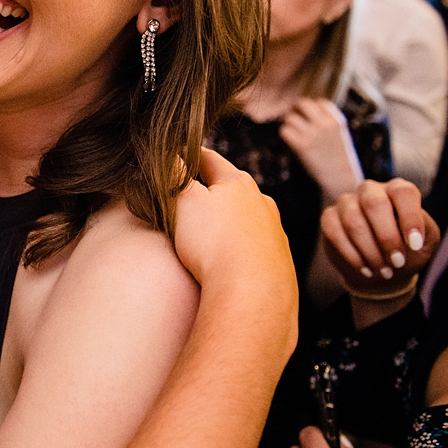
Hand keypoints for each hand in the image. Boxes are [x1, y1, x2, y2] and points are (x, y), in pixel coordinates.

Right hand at [174, 149, 298, 351]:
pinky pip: (258, 245)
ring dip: (232, 217)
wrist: (252, 294)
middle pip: (234, 187)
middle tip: (194, 191)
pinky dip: (244, 244)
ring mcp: (274, 232)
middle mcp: (262, 203)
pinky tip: (233, 257)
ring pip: (249, 216)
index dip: (190, 155)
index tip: (179, 154)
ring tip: (214, 228)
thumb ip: (173, 175)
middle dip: (214, 187)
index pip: (210, 159)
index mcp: (238, 183)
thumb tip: (168, 155)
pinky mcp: (280, 260)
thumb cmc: (214, 244)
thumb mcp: (183, 202)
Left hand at [280, 98, 363, 198]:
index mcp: (336, 120)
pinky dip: (285, 134)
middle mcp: (324, 123)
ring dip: (289, 124)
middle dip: (296, 109)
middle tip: (294, 118)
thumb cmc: (338, 158)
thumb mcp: (338, 135)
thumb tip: (305, 112)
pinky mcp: (301, 145)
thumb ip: (326, 123)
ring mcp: (313, 133)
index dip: (313, 109)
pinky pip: (285, 131)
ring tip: (293, 133)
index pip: (320, 102)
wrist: (340, 178)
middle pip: (303, 103)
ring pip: (290, 118)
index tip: (310, 117)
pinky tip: (291, 141)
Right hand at [321, 178, 439, 295]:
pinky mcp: (329, 218)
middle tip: (397, 262)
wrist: (383, 268)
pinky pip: (334, 232)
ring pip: (353, 221)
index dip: (409, 217)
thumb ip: (424, 232)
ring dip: (370, 251)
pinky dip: (351, 255)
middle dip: (387, 237)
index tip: (415, 245)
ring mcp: (347, 202)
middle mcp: (370, 190)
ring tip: (384, 272)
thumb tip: (411, 234)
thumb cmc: (407, 250)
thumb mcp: (425, 242)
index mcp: (397, 190)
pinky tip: (365, 269)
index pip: (403, 192)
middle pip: (374, 203)